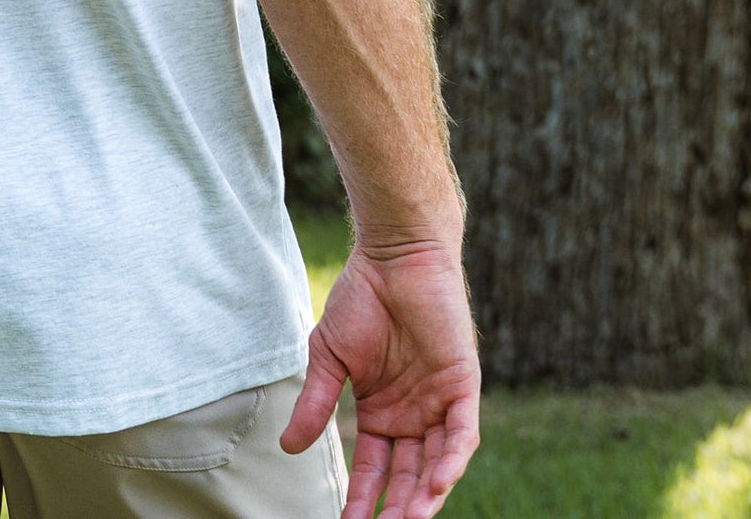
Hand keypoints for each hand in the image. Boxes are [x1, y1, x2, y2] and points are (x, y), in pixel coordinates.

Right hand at [280, 236, 479, 518]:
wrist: (392, 257)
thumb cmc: (360, 298)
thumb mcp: (329, 355)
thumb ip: (316, 402)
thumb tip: (287, 447)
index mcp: (381, 411)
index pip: (374, 467)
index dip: (363, 498)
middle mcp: (413, 415)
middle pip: (408, 476)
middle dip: (396, 509)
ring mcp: (439, 402)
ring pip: (437, 464)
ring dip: (425, 496)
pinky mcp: (463, 386)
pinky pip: (462, 434)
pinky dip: (452, 460)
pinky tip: (438, 484)